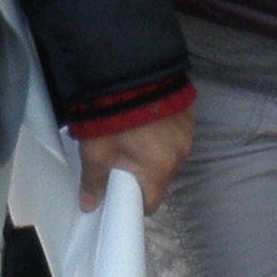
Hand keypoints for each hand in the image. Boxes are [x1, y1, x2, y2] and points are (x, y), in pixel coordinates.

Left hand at [78, 112, 192, 212]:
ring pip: (168, 153)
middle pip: (160, 176)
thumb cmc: (111, 116)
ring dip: (153, 149)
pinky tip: (145, 119)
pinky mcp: (187, 113)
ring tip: (131, 133)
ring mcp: (187, 131)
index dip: (133, 200)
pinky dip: (161, 131)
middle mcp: (180, 153)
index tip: (119, 189)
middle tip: (120, 155)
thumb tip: (89, 205)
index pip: (151, 202)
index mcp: (160, 168)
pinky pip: (174, 132)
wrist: (127, 71)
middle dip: (142, 171)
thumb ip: (93, 181)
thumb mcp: (96, 151)